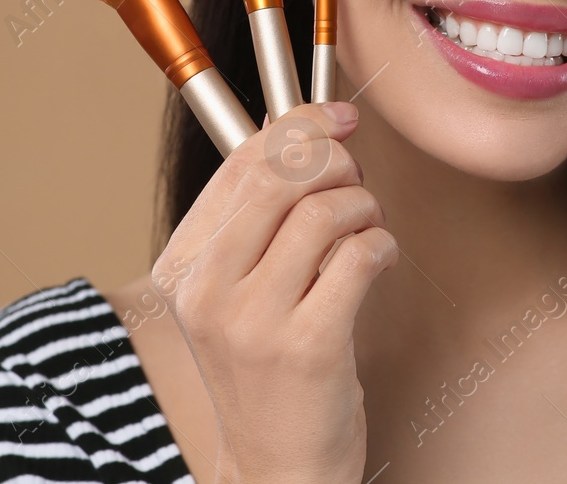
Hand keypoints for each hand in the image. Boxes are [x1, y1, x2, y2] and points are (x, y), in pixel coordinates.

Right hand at [151, 101, 396, 483]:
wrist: (275, 462)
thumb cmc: (266, 366)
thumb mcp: (238, 287)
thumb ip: (256, 212)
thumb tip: (296, 125)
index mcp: (184, 266)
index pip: (241, 163)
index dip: (301, 124)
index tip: (339, 116)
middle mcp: (209, 291)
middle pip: (283, 175)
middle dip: (336, 161)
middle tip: (356, 180)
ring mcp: (255, 321)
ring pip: (325, 212)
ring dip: (364, 206)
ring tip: (367, 227)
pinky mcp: (308, 346)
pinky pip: (361, 256)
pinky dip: (382, 245)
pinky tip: (378, 261)